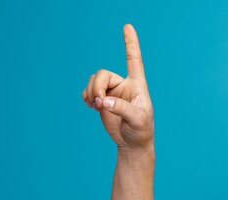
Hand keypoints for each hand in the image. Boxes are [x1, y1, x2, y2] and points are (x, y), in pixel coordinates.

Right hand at [82, 24, 153, 150]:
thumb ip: (122, 109)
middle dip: (97, 86)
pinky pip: (88, 90)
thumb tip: (104, 101)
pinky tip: (92, 106)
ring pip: (94, 81)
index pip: (134, 61)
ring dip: (91, 92)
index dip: (130, 43)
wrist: (132, 144)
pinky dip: (86, 96)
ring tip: (96, 106)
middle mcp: (124, 85)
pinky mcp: (102, 100)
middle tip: (99, 102)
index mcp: (137, 85)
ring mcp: (112, 92)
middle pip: (103, 74)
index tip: (127, 26)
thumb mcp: (138, 120)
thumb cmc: (141, 131)